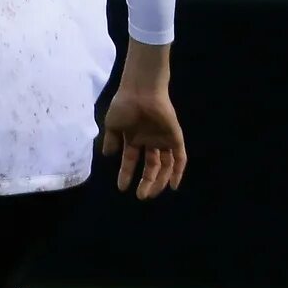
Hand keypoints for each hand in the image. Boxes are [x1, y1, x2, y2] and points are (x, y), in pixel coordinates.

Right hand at [100, 85, 186, 199]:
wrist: (141, 91)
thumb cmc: (125, 105)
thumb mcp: (112, 124)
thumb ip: (111, 140)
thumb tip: (108, 155)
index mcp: (134, 139)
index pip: (131, 161)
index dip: (126, 174)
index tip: (121, 188)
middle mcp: (149, 141)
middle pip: (151, 167)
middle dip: (146, 182)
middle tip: (141, 196)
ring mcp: (163, 140)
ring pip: (165, 165)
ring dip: (160, 180)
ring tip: (152, 192)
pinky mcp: (174, 138)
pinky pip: (179, 157)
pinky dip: (177, 171)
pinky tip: (173, 185)